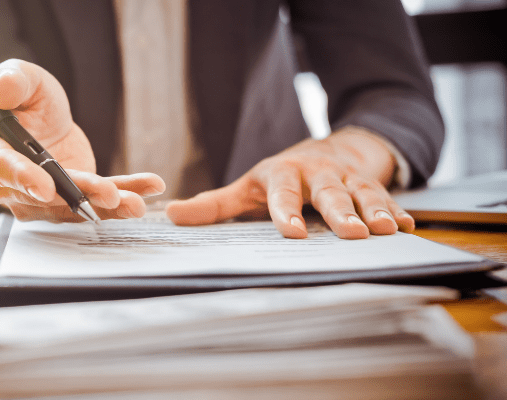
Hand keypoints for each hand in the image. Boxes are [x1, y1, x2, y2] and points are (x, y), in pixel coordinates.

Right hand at [0, 59, 164, 221]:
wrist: (41, 120)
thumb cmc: (23, 98)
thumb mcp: (22, 78)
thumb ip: (12, 80)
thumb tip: (1, 90)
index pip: (1, 167)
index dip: (23, 178)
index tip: (46, 186)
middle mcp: (9, 184)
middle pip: (44, 196)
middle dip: (78, 196)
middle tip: (108, 194)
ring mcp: (39, 199)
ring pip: (74, 206)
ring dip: (108, 206)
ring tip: (136, 202)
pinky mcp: (70, 200)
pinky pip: (98, 201)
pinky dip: (126, 194)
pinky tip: (151, 188)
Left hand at [165, 127, 414, 238]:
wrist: (330, 150)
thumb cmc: (281, 176)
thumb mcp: (248, 187)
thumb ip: (215, 205)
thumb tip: (171, 216)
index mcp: (283, 175)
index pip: (283, 194)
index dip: (286, 212)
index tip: (290, 232)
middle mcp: (317, 174)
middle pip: (329, 193)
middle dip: (341, 211)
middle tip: (354, 233)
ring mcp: (347, 179)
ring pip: (363, 194)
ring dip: (376, 210)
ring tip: (388, 230)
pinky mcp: (371, 186)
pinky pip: (388, 197)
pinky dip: (399, 211)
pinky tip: (410, 227)